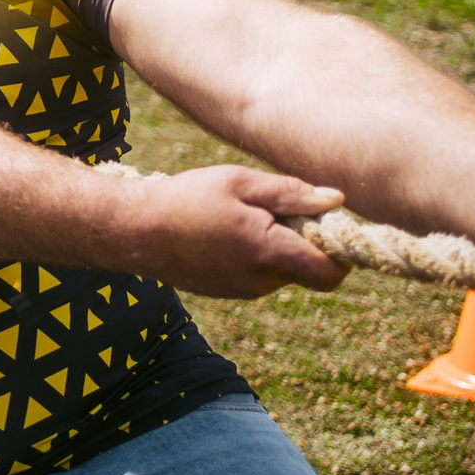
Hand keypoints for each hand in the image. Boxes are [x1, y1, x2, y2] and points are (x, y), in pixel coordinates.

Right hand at [126, 166, 349, 298]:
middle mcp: (261, 281)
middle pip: (308, 268)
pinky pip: (260, 275)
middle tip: (273, 209)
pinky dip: (256, 255)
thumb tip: (336, 199)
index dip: (340, 250)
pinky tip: (225, 233)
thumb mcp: (238, 182)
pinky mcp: (229, 292)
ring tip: (239, 218)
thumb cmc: (186, 199)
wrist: (134, 231)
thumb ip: (290, 192)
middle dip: (305, 241)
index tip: (325, 223)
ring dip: (277, 247)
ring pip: (283, 271)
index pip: (331, 271)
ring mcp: (244, 291)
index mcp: (268, 252)